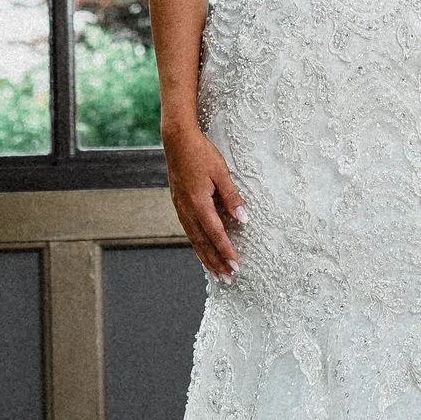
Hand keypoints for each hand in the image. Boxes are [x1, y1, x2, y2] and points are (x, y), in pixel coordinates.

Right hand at [165, 124, 246, 279]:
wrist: (176, 141)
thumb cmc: (201, 153)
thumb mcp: (221, 172)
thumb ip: (232, 197)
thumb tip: (244, 219)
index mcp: (199, 202)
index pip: (215, 233)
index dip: (226, 250)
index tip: (236, 264)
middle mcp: (187, 210)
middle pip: (203, 242)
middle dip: (216, 262)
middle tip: (228, 278)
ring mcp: (181, 208)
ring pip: (194, 240)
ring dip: (206, 258)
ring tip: (216, 273)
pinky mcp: (179, 205)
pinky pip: (189, 231)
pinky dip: (197, 246)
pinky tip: (203, 252)